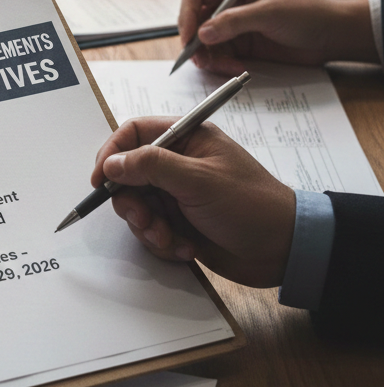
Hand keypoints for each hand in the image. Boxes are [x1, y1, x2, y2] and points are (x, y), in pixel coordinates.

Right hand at [94, 118, 295, 286]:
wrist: (285, 252)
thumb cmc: (251, 206)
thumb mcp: (199, 181)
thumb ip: (151, 166)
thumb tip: (111, 163)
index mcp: (186, 139)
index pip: (133, 134)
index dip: (111, 154)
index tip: (101, 181)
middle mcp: (177, 164)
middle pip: (128, 175)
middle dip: (131, 202)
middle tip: (145, 219)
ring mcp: (177, 195)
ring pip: (136, 207)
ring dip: (148, 227)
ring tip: (171, 238)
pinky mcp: (179, 223)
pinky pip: (151, 230)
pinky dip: (163, 242)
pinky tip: (186, 248)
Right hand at [179, 0, 377, 74]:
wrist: (332, 37)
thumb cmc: (306, 14)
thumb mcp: (270, 13)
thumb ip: (234, 21)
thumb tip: (202, 33)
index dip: (186, 14)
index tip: (188, 36)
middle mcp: (228, 5)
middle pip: (194, 21)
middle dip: (194, 41)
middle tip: (198, 59)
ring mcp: (233, 27)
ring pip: (203, 42)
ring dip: (207, 57)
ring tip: (221, 66)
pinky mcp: (240, 46)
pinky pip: (218, 56)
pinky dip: (222, 65)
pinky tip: (239, 68)